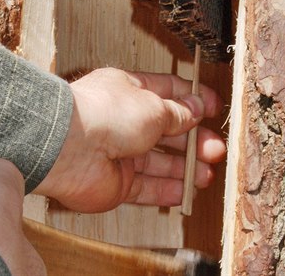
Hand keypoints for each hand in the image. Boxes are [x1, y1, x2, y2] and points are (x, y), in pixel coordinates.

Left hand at [33, 68, 225, 212]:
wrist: (68, 147)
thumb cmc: (106, 114)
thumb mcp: (154, 106)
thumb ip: (178, 112)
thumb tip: (196, 109)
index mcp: (129, 91)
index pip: (167, 91)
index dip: (193, 100)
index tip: (216, 109)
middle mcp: (123, 121)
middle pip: (167, 132)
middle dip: (193, 141)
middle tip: (215, 150)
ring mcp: (119, 153)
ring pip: (159, 162)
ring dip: (184, 168)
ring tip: (207, 175)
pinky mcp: (116, 183)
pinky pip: (146, 188)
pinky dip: (167, 190)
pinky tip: (186, 193)